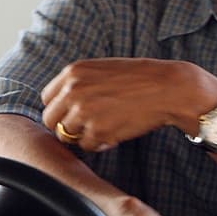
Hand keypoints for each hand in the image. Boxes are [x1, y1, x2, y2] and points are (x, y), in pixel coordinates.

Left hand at [40, 58, 216, 151]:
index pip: (47, 98)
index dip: (61, 109)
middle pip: (51, 120)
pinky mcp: (98, 131)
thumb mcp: (103, 69)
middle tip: (87, 127)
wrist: (169, 89)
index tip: (74, 114)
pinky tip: (115, 133)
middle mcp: (73, 91)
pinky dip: (100, 144)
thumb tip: (63, 102)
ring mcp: (84, 112)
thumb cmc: (141, 78)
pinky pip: (87, 146)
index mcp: (73, 72)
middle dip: (67, 126)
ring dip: (84, 136)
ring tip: (105, 129)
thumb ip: (79, 82)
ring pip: (67, 136)